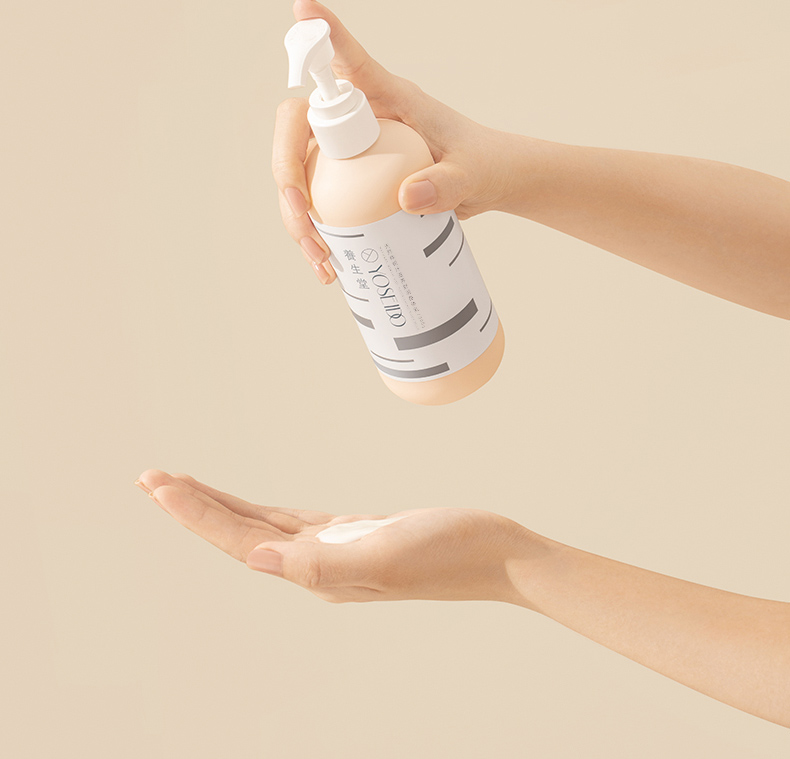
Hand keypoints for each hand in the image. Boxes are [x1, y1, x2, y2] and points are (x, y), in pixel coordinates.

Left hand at [135, 469, 529, 603]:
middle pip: (241, 533)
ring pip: (262, 526)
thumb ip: (321, 562)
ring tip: (184, 487)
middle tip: (151, 480)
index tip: (160, 486)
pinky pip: (293, 521)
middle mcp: (317, 565)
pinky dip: (263, 510)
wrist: (495, 554)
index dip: (198, 514)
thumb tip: (258, 560)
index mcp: (318, 571)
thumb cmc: (449, 552)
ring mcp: (335, 551)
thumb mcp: (386, 554)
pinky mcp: (354, 535)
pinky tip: (251, 507)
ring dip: (222, 506)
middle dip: (195, 508)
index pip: (242, 541)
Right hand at [274, 0, 517, 283]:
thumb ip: (447, 184)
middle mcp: (359, 121)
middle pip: (298, 130)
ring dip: (298, 218)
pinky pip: (318, 204)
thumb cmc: (484, 163)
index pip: (351, 65)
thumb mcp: (472, 175)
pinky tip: (329, 267)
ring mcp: (349, 153)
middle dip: (288, 175)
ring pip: (300, 175)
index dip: (323, 40)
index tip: (303, 9)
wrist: (487, 184)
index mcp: (388, 99)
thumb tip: (406, 197)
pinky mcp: (349, 182)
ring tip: (321, 260)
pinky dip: (315, 235)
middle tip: (303, 218)